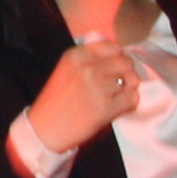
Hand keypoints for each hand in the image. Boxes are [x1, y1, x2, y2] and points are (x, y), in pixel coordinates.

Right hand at [26, 33, 139, 154]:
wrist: (44, 131)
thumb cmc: (54, 102)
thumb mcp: (65, 70)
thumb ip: (88, 59)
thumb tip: (119, 52)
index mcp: (76, 56)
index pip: (112, 46)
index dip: (118, 56)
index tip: (114, 67)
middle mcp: (87, 68)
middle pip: (125, 62)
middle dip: (127, 72)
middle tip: (119, 84)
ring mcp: (98, 87)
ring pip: (132, 80)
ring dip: (127, 89)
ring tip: (115, 97)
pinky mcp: (105, 107)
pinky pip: (132, 99)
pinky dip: (129, 103)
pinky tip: (117, 107)